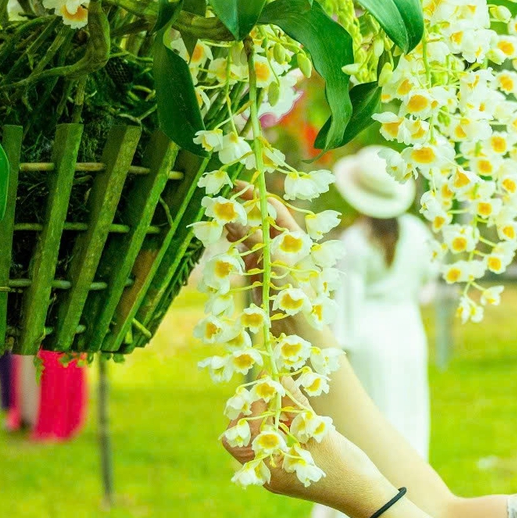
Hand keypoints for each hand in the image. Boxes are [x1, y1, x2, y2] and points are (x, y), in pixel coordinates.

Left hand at [221, 379, 391, 514]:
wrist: (365, 494)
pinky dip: (280, 424)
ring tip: (280, 391)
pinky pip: (276, 443)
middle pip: (245, 438)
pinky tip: (291, 406)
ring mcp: (278, 472)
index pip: (243, 437)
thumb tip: (280, 377)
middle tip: (267, 387)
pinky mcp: (289, 467)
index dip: (252, 408)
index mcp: (270, 471)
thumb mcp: (318, 432)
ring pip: (261, 438)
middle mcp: (269, 474)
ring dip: (268, 415)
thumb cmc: (344, 468)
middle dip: (254, 411)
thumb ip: (296, 405)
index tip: (265, 384)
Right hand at [223, 179, 337, 349]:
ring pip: (248, 237)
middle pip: (259, 221)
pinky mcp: (259, 275)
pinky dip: (232, 247)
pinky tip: (222, 237)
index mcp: (296, 238)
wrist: (300, 333)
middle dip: (241, 209)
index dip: (257, 194)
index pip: (275, 208)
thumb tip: (235, 218)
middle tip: (220, 198)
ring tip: (216, 215)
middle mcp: (283, 246)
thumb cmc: (298, 296)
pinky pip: (243, 256)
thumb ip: (256, 241)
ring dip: (234, 227)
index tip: (237, 184)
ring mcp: (270, 260)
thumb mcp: (276, 263)